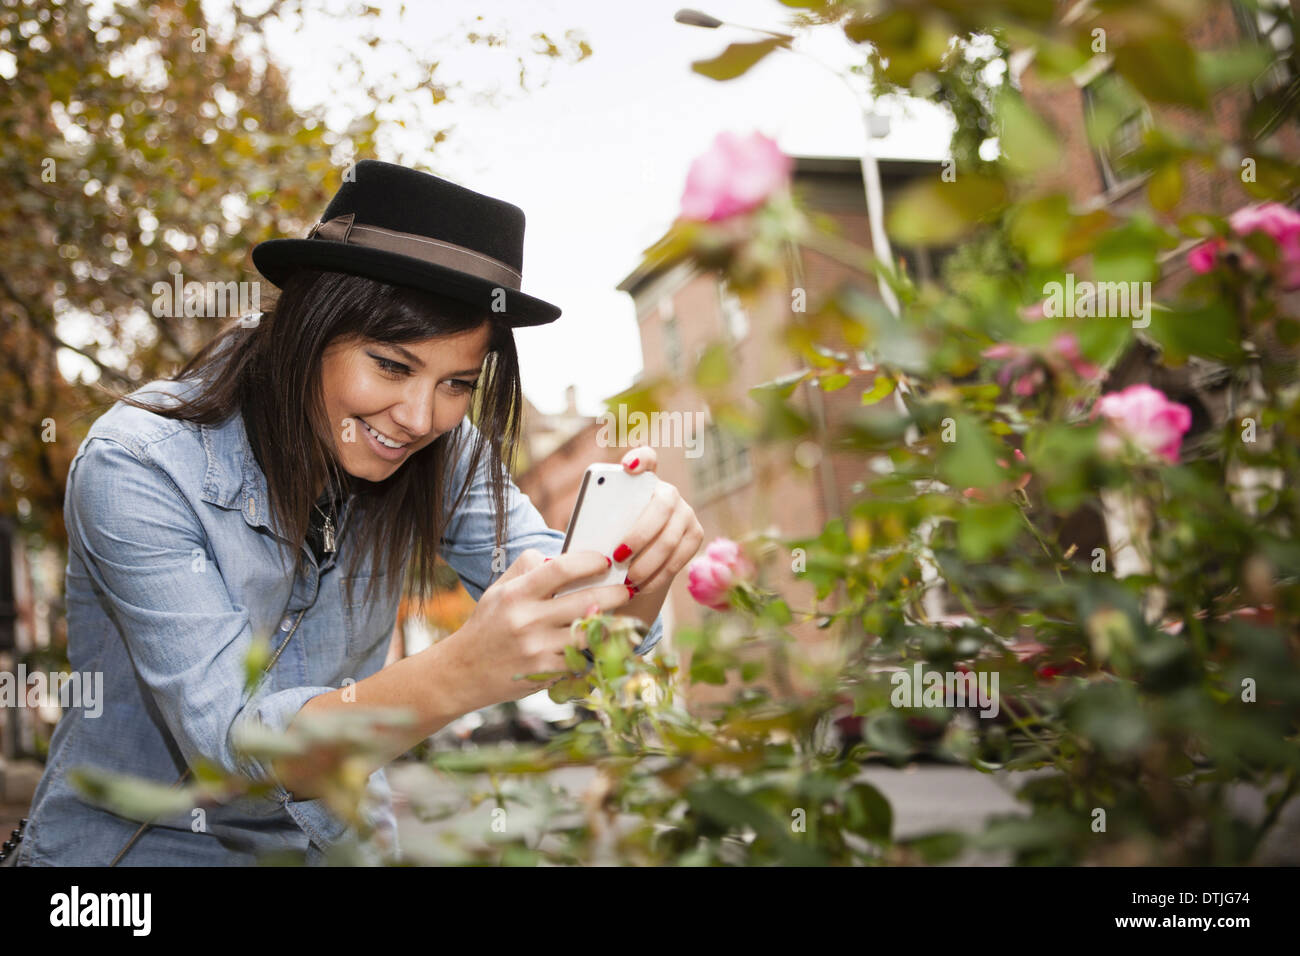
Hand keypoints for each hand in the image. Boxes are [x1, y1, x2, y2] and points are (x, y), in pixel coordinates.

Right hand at [443, 548, 632, 710]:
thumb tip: (563, 553)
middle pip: (584, 600)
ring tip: (624, 614)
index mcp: (516, 594)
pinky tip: (606, 642)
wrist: (463, 671)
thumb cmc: (487, 625)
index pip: (560, 568)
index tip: (605, 560)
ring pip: (589, 631)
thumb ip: (528, 568)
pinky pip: (581, 658)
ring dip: (611, 622)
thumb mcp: (499, 590)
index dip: (589, 561)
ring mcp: (537, 649)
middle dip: (614, 592)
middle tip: (629, 587)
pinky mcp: (545, 672)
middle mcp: (527, 620)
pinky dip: (594, 650)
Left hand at [616, 446, 703, 607]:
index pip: (647, 458)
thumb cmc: (613, 536)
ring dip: (648, 562)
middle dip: (640, 534)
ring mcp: (686, 512)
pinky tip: (643, 586)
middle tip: (617, 557)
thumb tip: (588, 538)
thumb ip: (602, 521)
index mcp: (643, 481)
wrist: (639, 557)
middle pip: (662, 505)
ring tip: (628, 580)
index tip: (627, 467)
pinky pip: (680, 557)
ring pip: (670, 537)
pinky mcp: (696, 534)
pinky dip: (659, 575)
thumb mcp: (604, 525)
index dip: (640, 458)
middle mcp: (669, 491)